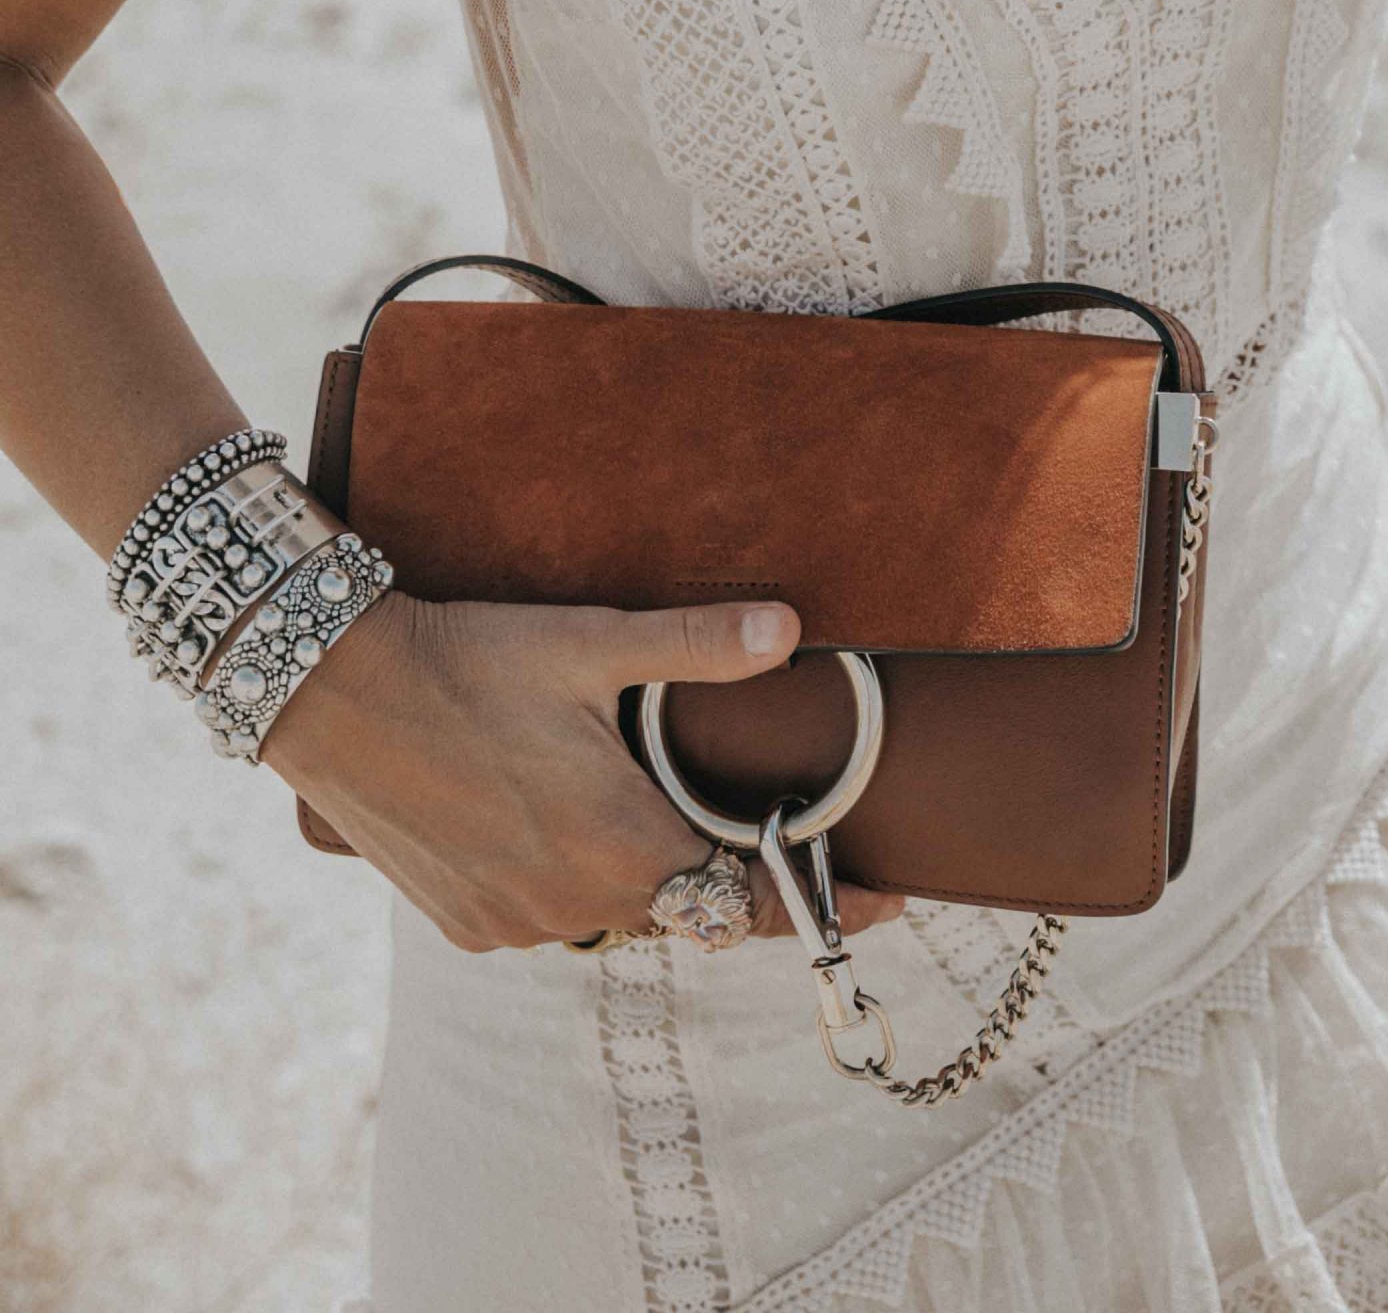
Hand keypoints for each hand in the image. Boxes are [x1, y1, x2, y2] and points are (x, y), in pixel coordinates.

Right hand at [261, 588, 908, 951]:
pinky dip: (569, 878)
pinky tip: (553, 816)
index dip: (817, 901)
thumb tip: (789, 629)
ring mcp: (514, 926)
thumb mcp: (589, 641)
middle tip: (744, 816)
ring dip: (634, 868)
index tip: (884, 902)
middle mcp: (574, 906)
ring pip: (614, 911)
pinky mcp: (465, 927)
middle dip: (714, 865)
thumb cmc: (468, 658)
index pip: (746, 899)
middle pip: (682, 903)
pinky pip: (548, 916)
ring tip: (629, 799)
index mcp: (622, 846)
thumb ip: (695, 647)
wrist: (333, 694)